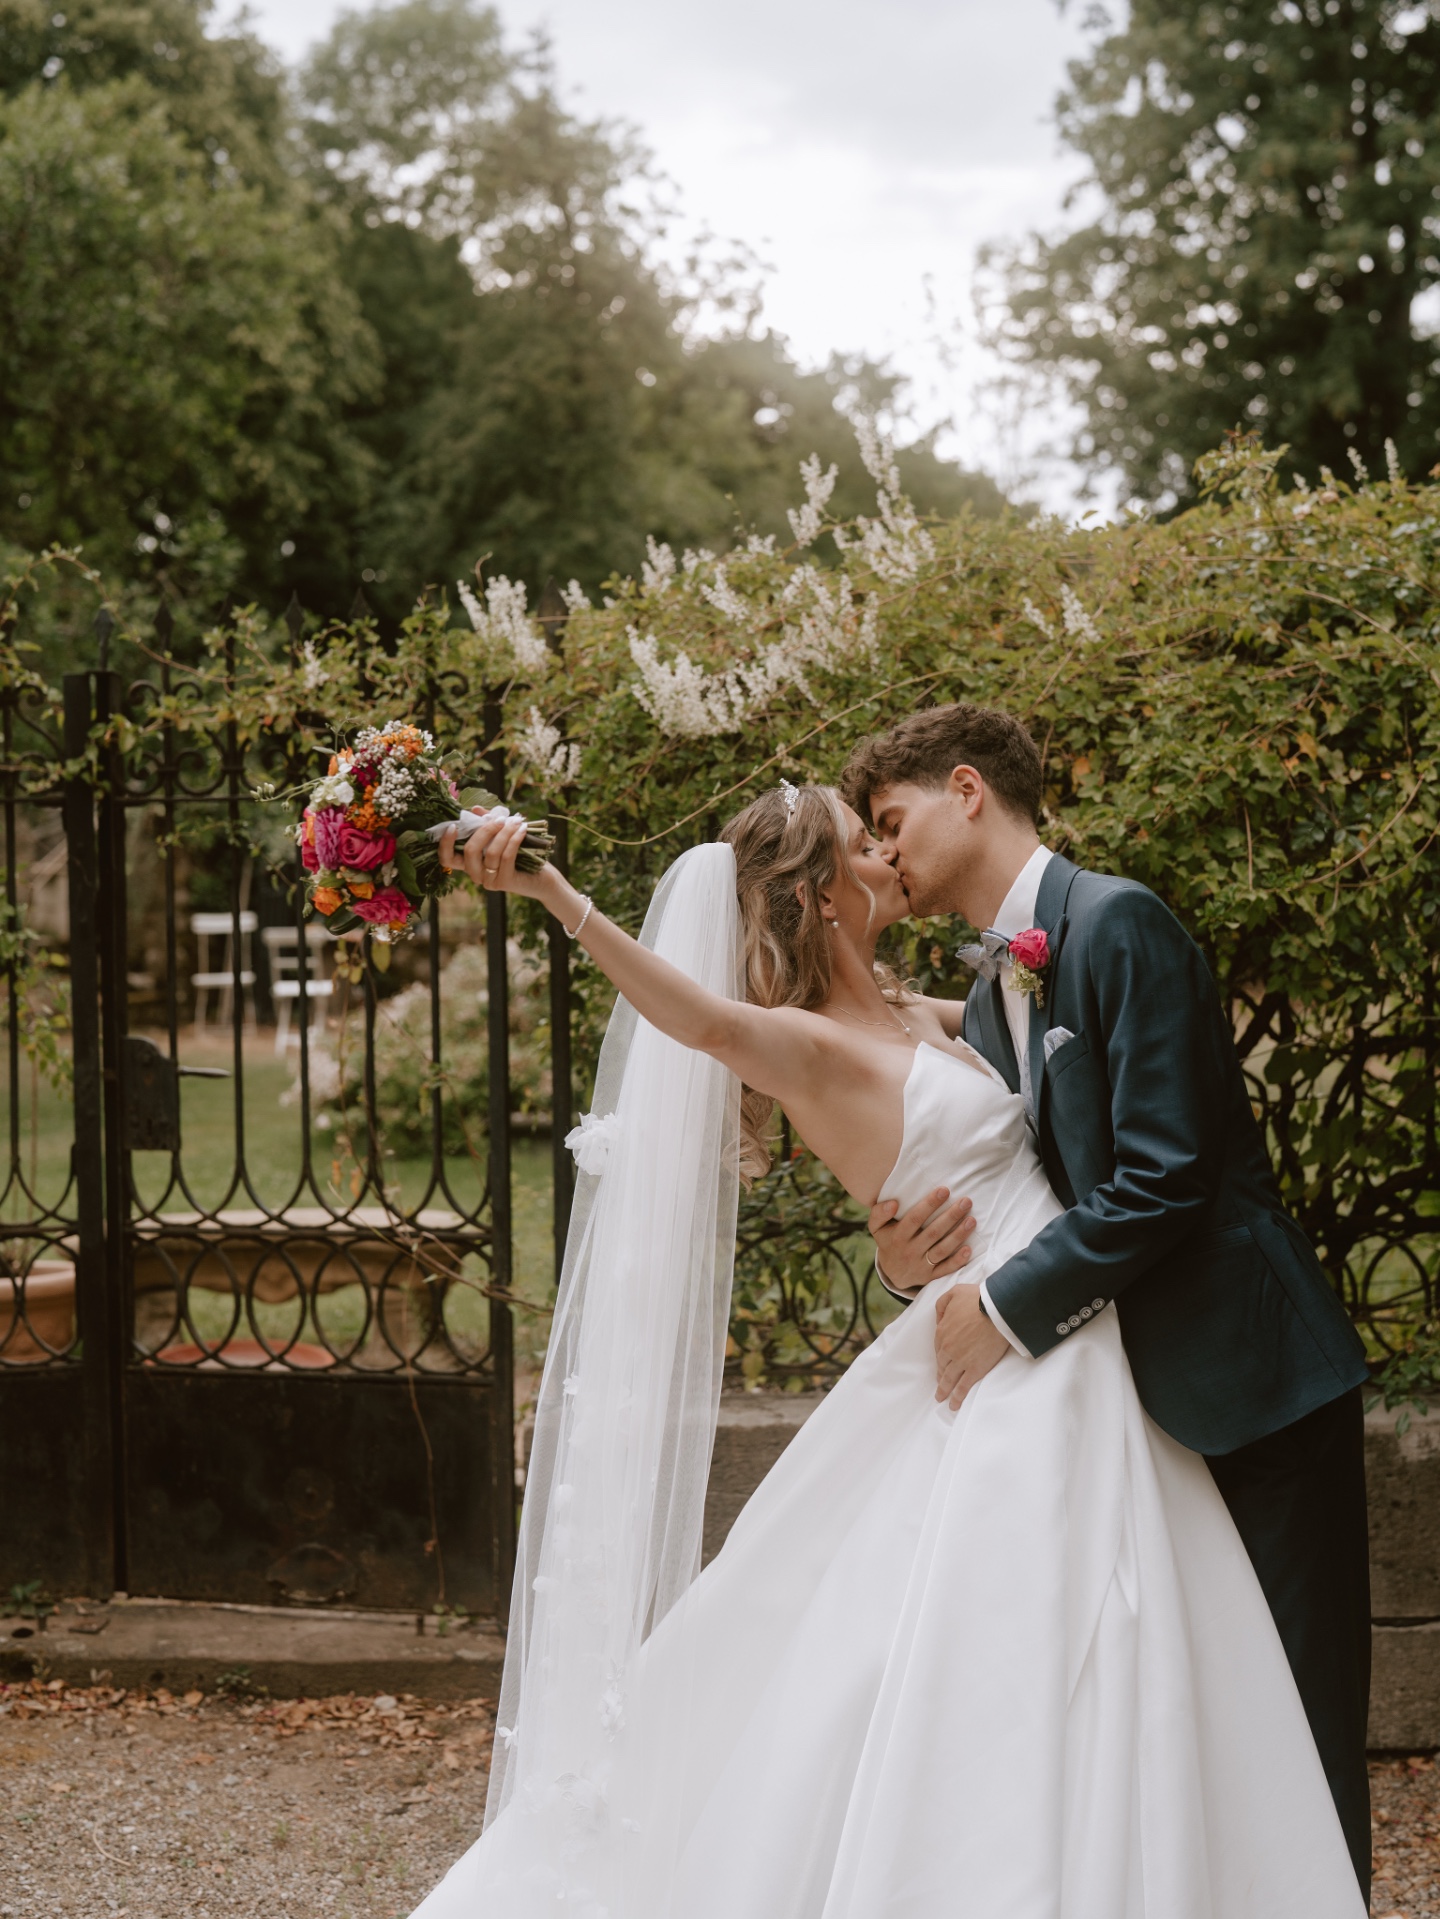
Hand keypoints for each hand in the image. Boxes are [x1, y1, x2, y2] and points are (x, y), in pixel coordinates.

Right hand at [438, 812, 548, 901]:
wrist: (544, 878)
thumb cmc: (523, 856)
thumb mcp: (503, 836)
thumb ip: (487, 823)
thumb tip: (475, 809)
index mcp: (471, 864)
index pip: (448, 859)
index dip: (445, 844)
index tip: (453, 825)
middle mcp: (476, 875)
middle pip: (470, 850)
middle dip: (485, 829)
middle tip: (501, 819)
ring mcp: (489, 881)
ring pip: (491, 852)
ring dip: (504, 832)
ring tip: (517, 821)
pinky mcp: (505, 882)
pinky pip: (506, 856)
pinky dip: (514, 839)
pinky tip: (522, 829)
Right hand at [867, 1187, 975, 1293]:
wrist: (892, 1272)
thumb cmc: (889, 1241)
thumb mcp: (877, 1227)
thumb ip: (879, 1213)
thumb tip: (893, 1203)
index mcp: (898, 1236)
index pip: (915, 1218)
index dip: (930, 1204)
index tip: (944, 1190)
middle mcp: (910, 1251)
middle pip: (933, 1232)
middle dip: (951, 1216)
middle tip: (966, 1201)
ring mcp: (921, 1265)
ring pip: (942, 1250)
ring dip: (958, 1235)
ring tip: (972, 1220)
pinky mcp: (931, 1276)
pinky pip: (945, 1269)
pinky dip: (957, 1261)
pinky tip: (968, 1249)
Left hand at [934, 1284, 1009, 1408]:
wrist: (996, 1309)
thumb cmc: (977, 1298)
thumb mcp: (953, 1293)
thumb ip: (942, 1304)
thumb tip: (938, 1318)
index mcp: (942, 1331)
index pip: (938, 1348)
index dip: (940, 1356)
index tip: (941, 1363)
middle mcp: (948, 1349)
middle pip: (942, 1365)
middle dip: (941, 1375)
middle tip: (940, 1383)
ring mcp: (961, 1360)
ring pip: (949, 1379)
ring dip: (944, 1390)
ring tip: (942, 1398)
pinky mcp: (975, 1369)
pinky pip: (963, 1386)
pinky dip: (957, 1397)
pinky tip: (953, 1405)